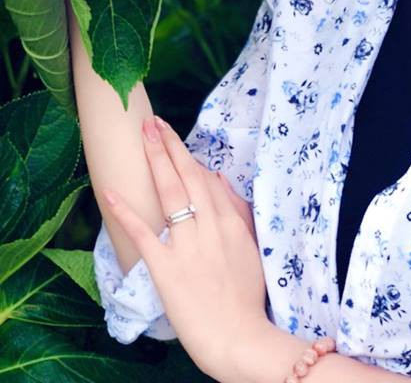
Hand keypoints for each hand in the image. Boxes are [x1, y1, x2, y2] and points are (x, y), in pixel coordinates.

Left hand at [102, 114, 269, 381]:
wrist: (240, 338)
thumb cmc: (247, 300)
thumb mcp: (251, 249)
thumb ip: (237, 213)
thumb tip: (218, 178)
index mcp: (231, 223)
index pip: (207, 180)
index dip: (187, 157)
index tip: (172, 139)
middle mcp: (210, 226)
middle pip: (188, 176)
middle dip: (169, 145)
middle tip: (153, 120)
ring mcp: (188, 245)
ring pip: (170, 193)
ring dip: (155, 160)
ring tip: (142, 134)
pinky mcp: (167, 268)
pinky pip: (144, 233)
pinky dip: (126, 210)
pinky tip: (110, 191)